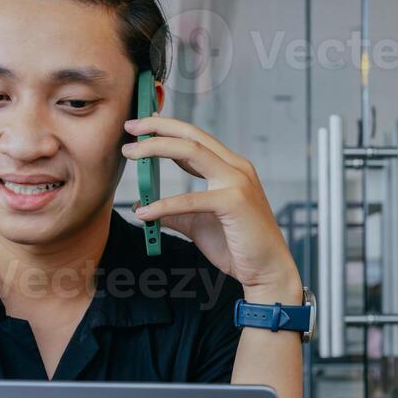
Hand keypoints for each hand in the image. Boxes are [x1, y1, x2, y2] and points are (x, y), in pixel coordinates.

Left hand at [122, 117, 300, 301]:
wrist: (268, 270)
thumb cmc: (237, 247)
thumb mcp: (198, 224)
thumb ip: (175, 213)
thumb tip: (144, 207)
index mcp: (231, 168)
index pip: (196, 138)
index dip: (167, 129)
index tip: (141, 127)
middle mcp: (236, 168)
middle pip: (192, 135)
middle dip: (158, 126)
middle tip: (130, 126)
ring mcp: (238, 182)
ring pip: (191, 151)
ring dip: (156, 148)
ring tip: (130, 152)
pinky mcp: (234, 203)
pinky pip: (190, 199)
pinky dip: (163, 204)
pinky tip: (144, 213)